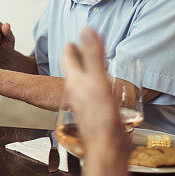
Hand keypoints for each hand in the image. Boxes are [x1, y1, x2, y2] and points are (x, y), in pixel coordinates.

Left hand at [61, 29, 126, 150]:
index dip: (70, 48)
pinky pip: (93, 94)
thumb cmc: (100, 115)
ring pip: (83, 82)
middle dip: (78, 59)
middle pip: (75, 70)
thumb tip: (86, 29)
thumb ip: (93, 55)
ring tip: (95, 66)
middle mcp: (76, 90)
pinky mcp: (95, 112)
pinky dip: (97, 86)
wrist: (106, 146)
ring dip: (87, 72)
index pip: (68, 58)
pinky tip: (105, 90)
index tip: (72, 40)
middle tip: (82, 50)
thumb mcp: (98, 79)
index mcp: (75, 80)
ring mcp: (85, 102)